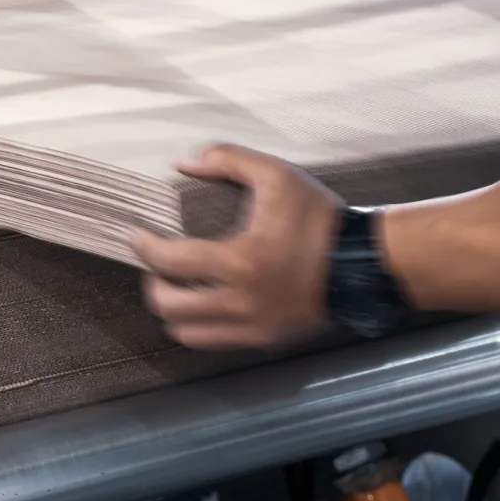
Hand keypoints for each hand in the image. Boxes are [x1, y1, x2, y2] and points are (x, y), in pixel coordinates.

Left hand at [130, 144, 343, 349]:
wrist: (363, 265)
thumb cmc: (319, 218)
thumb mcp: (277, 175)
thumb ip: (228, 159)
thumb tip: (183, 163)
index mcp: (240, 261)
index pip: (170, 262)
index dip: (144, 247)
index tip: (136, 235)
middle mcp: (241, 301)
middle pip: (169, 306)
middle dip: (153, 282)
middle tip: (155, 264)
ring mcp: (252, 326)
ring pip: (186, 333)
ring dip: (172, 309)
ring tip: (175, 285)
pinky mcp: (264, 339)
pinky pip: (214, 341)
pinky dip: (199, 324)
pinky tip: (203, 301)